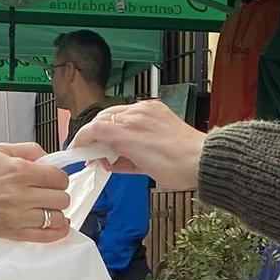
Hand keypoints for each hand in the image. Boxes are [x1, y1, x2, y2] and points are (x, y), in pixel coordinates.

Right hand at [0, 142, 70, 243]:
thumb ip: (26, 150)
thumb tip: (46, 156)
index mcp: (20, 171)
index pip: (59, 177)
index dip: (58, 177)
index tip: (50, 178)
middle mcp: (23, 195)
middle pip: (62, 198)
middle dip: (58, 193)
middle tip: (47, 193)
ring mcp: (19, 217)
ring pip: (57, 218)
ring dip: (56, 212)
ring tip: (47, 208)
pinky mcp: (13, 233)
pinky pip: (46, 237)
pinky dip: (57, 232)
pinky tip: (57, 226)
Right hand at [70, 100, 205, 191]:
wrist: (202, 159)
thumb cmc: (176, 169)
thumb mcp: (141, 171)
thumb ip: (118, 163)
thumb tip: (104, 161)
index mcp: (129, 133)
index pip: (94, 130)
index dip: (81, 139)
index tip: (76, 149)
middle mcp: (135, 116)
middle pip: (102, 119)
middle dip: (93, 134)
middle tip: (92, 151)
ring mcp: (145, 110)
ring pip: (115, 113)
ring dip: (107, 127)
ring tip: (108, 145)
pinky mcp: (155, 108)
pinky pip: (131, 110)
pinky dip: (123, 121)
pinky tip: (126, 135)